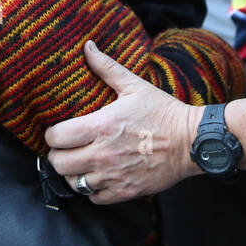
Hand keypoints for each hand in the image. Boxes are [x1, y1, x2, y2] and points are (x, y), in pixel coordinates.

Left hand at [44, 42, 201, 203]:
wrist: (192, 141)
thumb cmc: (163, 112)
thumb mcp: (134, 86)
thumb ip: (106, 68)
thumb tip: (88, 47)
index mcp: (101, 126)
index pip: (55, 138)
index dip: (52, 135)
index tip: (59, 132)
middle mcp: (103, 154)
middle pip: (58, 164)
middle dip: (58, 156)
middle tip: (67, 149)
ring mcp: (113, 175)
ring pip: (74, 183)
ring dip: (74, 173)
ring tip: (81, 163)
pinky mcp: (125, 191)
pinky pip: (94, 198)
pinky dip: (92, 190)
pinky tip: (99, 176)